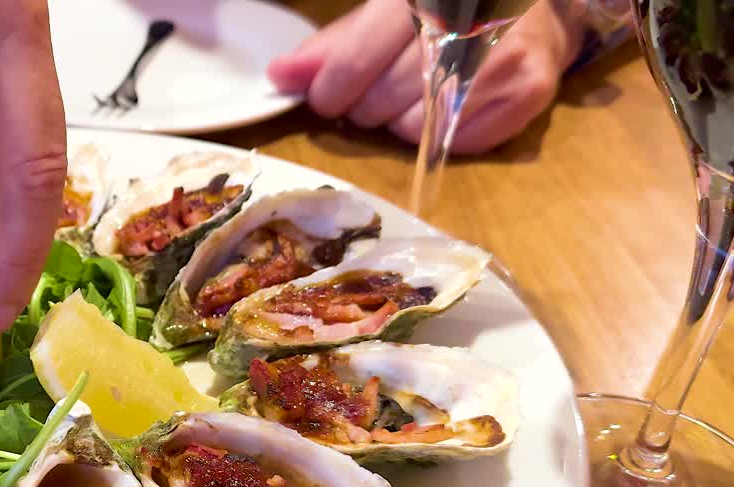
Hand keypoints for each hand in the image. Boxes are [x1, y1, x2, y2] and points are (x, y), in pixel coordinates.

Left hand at [267, 0, 583, 153]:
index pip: (356, 59)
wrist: (535, 8)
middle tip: (377, 97)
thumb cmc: (446, 12)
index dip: (333, 90)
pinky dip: (442, 137)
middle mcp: (465, 20)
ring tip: (415, 98)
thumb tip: (281, 77)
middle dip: (368, 108)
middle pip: (383, 100)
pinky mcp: (530, 91)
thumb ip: (334, 46)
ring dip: (402, 123)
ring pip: (416, 127)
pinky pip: (456, 143)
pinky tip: (447, 108)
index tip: (330, 99)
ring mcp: (502, 56)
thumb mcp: (386, 13)